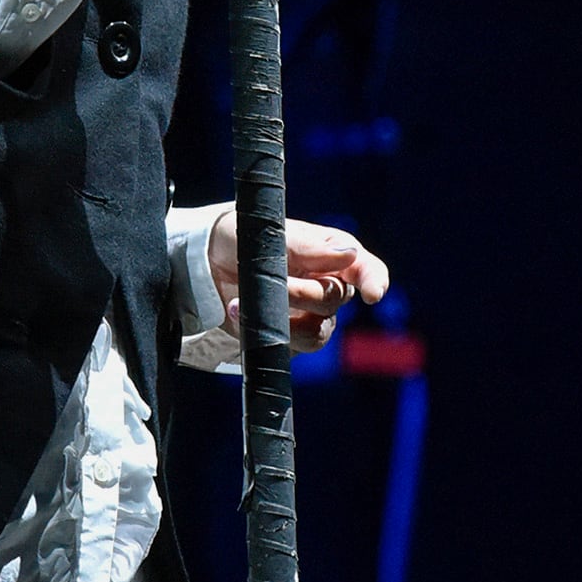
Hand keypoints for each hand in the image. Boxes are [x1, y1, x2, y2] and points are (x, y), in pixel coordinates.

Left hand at [206, 211, 391, 352]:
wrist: (207, 263)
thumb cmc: (244, 237)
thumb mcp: (272, 234)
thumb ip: (310, 248)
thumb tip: (350, 254)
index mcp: (332, 253)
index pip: (367, 269)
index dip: (374, 281)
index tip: (372, 294)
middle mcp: (327, 286)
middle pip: (334, 300)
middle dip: (304, 294)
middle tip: (275, 284)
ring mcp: (309, 315)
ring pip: (317, 333)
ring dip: (285, 322)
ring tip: (242, 303)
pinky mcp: (287, 338)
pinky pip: (287, 347)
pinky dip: (262, 332)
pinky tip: (236, 311)